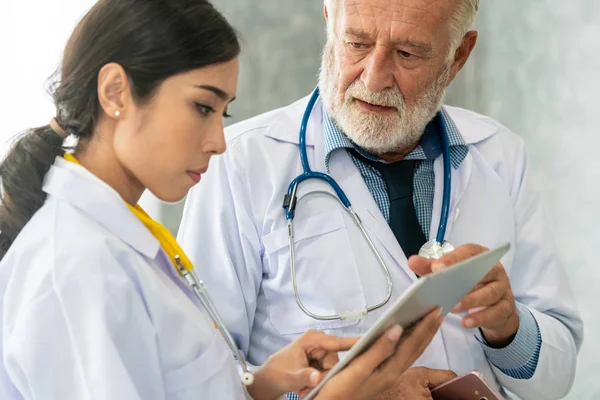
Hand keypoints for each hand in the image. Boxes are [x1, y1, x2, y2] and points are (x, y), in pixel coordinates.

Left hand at [248, 330, 358, 399]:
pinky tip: (308, 386)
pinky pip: (328, 371)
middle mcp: (319, 342)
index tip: (369, 342)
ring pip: (332, 367)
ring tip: (305, 388)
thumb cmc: (277, 373)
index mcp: (312, 339)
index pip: (337, 342)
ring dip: (321, 380)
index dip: (353, 343)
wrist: (268, 379)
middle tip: (310, 387)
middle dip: (326, 375)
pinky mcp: (320, 360)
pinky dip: (319, 380)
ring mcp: (320, 351)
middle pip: (335, 360)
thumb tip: (317, 377)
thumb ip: (305, 376)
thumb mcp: (290, 376)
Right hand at [315, 308, 443, 399]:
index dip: (425, 327)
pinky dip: (410, 342)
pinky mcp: (382, 373)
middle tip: (440, 311)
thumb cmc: (340, 387)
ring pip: (411, 352)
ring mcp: (388, 374)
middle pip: (416, 348)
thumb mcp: (358, 368)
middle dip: (428, 330)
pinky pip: (402, 355)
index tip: (436, 311)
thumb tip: (397, 328)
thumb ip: (379, 349)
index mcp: (390, 370)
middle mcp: (393, 372)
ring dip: (422, 336)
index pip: (412, 345)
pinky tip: (408, 336)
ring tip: (431, 321)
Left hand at [409, 243, 518, 346]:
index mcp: (480, 256)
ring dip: (471, 300)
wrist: (494, 307)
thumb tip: (412, 261)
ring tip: (452, 307)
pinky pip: (496, 312)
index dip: (454, 258)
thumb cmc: (468, 284)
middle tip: (444, 288)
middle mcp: (495, 270)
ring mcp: (503, 288)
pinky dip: (480, 317)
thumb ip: (431, 267)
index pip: (469, 252)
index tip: (437, 267)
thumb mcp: (449, 274)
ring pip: (491, 293)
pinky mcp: (506, 307)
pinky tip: (465, 322)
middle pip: (483, 271)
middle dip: (464, 279)